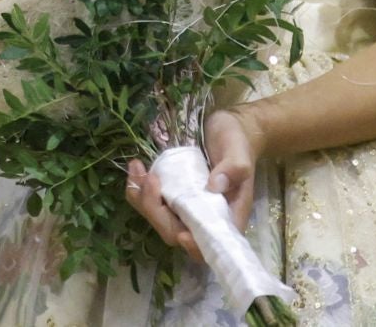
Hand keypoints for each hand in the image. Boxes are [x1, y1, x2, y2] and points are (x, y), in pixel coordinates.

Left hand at [123, 107, 265, 258]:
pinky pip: (151, 201)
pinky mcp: (171, 195)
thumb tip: (214, 187)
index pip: (209, 245)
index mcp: (226, 217)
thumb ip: (234, 169)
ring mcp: (184, 207)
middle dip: (156, 211)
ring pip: (158, 218)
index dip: (194, 246)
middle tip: (151, 179)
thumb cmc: (238, 144)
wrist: (226, 129)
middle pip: (174, 232)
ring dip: (142, 198)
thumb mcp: (240, 153)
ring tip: (137, 169)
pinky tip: (136, 167)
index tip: (182, 235)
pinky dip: (138, 189)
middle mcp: (203, 218)